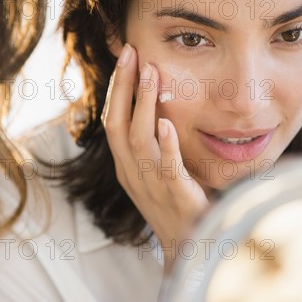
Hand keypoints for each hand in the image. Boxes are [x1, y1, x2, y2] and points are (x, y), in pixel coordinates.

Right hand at [101, 43, 208, 271]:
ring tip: (151, 73)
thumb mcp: (154, 172)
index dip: (116, 89)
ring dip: (143, 105)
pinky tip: (166, 123)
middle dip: (122, 87)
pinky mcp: (176, 196)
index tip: (125, 58)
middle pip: (117, 125)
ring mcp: (151, 185)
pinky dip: (165, 145)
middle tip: (130, 54)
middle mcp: (131, 173)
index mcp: (124, 166)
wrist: (188, 247)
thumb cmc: (175, 204)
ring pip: (138, 141)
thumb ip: (151, 144)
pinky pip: (168, 168)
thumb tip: (157, 108)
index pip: (112, 121)